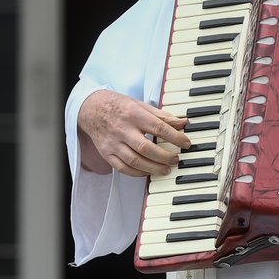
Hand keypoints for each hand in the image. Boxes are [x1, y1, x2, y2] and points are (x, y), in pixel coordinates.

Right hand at [77, 89, 191, 177]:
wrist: (91, 109)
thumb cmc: (119, 106)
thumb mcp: (141, 105)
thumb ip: (162, 116)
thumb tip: (183, 123)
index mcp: (133, 114)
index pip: (158, 127)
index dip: (175, 136)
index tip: (186, 143)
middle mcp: (122, 129)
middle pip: (146, 147)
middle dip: (164, 156)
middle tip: (176, 159)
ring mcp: (113, 143)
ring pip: (134, 161)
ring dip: (153, 168)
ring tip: (166, 169)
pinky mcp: (106, 153)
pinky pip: (122, 168)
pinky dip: (137, 173)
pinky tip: (148, 172)